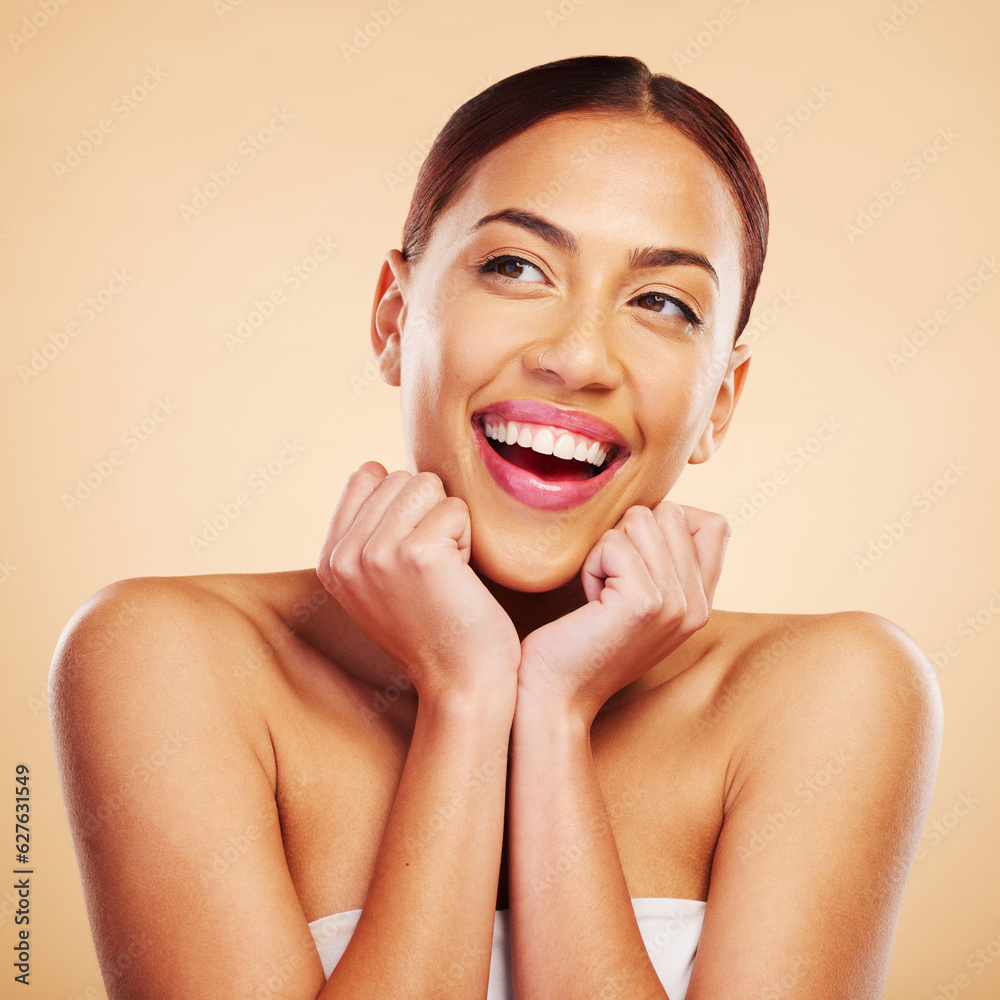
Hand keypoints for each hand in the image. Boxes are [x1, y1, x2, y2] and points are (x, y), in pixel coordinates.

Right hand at [316, 462, 521, 704]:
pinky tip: (459, 580)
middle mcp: (344, 556)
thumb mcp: (378, 580)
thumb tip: (377, 466)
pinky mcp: (416, 555)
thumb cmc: (435, 627)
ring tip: (445, 571)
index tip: (412, 556)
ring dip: (449, 523)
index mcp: (330, 559)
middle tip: (433, 570)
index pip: (366, 476)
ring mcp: (376, 554)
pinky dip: (468, 539)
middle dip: (428, 514)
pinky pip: (456, 508)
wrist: (461, 684)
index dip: (404, 505)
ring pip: (427, 485)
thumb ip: (368, 529)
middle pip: (400, 478)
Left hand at [516, 501, 730, 724]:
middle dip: (628, 534)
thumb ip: (666, 562)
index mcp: (703, 602)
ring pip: (641, 519)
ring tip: (601, 593)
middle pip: (672, 511)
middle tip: (612, 581)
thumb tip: (666, 507)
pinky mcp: (644, 602)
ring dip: (607, 549)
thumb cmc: (584, 641)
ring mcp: (676, 603)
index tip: (635, 561)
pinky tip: (590, 601)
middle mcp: (698, 604)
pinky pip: (613, 542)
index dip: (667, 523)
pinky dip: (591, 565)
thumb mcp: (641, 601)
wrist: (558, 696)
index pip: (715, 523)